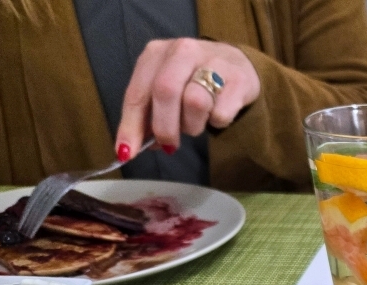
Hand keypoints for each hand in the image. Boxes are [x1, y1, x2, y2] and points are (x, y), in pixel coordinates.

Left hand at [115, 38, 260, 159]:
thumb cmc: (193, 81)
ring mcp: (213, 62)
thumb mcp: (165, 90)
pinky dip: (216, 122)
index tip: (128, 152)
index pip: (137, 93)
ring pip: (194, 102)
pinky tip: (217, 113)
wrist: (237, 64)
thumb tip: (133, 148)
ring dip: (193, 125)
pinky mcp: (238, 79)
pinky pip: (220, 113)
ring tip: (197, 122)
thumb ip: (148, 114)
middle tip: (169, 144)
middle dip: (164, 126)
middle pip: (165, 92)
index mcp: (156, 53)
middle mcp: (182, 51)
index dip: (131, 125)